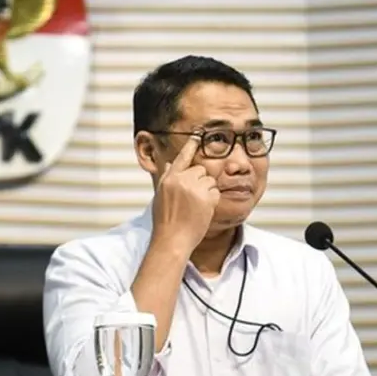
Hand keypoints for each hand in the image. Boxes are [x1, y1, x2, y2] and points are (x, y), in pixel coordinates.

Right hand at [150, 134, 220, 254]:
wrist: (172, 240)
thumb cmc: (165, 222)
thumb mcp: (160, 196)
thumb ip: (166, 178)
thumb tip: (169, 163)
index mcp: (169, 178)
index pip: (182, 157)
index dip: (190, 145)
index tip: (197, 135)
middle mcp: (181, 180)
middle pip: (200, 170)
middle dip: (200, 181)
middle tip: (192, 199)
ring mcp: (194, 188)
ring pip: (209, 181)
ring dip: (206, 192)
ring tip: (196, 207)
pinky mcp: (206, 197)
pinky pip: (215, 192)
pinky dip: (212, 201)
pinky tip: (202, 211)